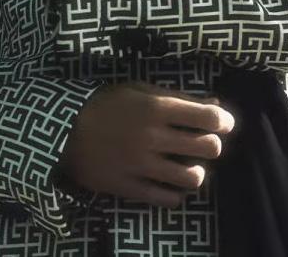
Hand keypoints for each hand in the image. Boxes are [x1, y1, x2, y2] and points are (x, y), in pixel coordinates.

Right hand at [55, 80, 235, 207]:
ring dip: (197, 170)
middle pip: (208, 147)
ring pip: (193, 177)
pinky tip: (170, 183)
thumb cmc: (104, 103)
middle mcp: (153, 137)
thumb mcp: (138, 90)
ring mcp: (143, 166)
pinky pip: (168, 199)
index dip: (224, 120)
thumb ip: (177, 97)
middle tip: (204, 142)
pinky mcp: (130, 188)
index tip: (223, 122)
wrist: (63, 130)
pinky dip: (176, 193)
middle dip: (212, 144)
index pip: (208, 117)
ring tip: (188, 164)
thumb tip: (214, 102)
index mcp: (156, 108)